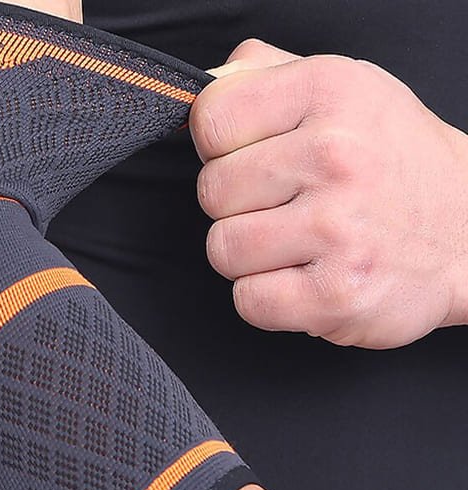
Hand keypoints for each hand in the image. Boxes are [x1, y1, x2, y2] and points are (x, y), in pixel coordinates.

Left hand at [191, 39, 467, 347]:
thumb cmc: (393, 163)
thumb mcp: (344, 91)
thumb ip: (268, 76)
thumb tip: (209, 83)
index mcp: (330, 91)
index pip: (211, 119)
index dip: (220, 147)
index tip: (252, 157)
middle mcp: (335, 156)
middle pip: (211, 191)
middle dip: (236, 206)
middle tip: (285, 207)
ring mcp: (337, 229)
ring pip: (223, 249)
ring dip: (249, 257)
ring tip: (295, 245)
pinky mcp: (336, 294)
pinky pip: (248, 301)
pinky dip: (266, 299)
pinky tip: (302, 279)